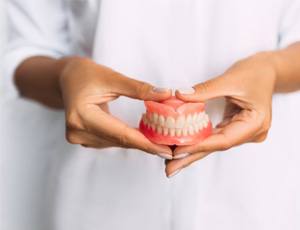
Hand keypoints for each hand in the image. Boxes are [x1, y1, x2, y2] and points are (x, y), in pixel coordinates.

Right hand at [59, 57, 172, 157]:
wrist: (66, 78)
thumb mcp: (112, 77)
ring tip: (161, 141)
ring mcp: (79, 137)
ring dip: (138, 142)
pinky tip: (143, 136)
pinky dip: (128, 138)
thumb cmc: (86, 74)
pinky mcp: (84, 138)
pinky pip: (111, 141)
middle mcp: (78, 132)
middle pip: (120, 141)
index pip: (121, 134)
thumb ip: (139, 89)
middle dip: (146, 144)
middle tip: (171, 148)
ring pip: (117, 143)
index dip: (146, 143)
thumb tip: (165, 95)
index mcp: (81, 116)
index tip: (167, 150)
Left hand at [166, 52, 276, 176]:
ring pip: (213, 144)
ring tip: (172, 162)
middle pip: (216, 147)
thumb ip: (204, 90)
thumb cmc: (254, 72)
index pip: (223, 140)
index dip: (199, 146)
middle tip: (170, 168)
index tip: (177, 151)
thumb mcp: (229, 79)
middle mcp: (250, 133)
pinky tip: (183, 147)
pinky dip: (198, 141)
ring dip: (192, 151)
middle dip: (191, 157)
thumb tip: (179, 96)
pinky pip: (214, 136)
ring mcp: (243, 132)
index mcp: (255, 123)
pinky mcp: (235, 127)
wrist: (267, 70)